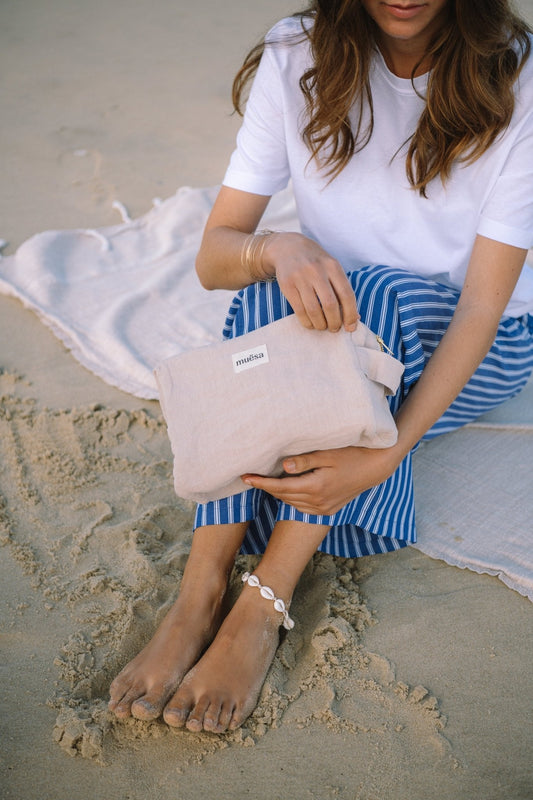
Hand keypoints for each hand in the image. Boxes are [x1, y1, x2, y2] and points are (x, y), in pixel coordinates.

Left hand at [242, 445, 402, 515]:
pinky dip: (292, 499)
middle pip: (283, 496)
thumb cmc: (351, 454)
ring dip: (278, 493)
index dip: (260, 483)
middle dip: (265, 487)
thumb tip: (282, 466)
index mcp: (316, 487)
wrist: (375, 468)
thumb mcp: (327, 453)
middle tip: (251, 476)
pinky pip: (302, 508)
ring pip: (291, 503)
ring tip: (266, 480)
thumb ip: (304, 460)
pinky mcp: (327, 511)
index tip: (244, 477)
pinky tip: (288, 488)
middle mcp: (318, 502)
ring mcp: (323, 509)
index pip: (280, 487)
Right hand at [262, 233, 358, 332]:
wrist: (288, 248)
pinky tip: (311, 323)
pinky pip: (299, 310)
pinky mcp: (287, 285)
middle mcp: (317, 270)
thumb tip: (355, 318)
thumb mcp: (332, 269)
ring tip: (322, 326)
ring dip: (320, 324)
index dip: (350, 314)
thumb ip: (343, 290)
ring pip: (314, 310)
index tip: (350, 327)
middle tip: (334, 328)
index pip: (347, 295)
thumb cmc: (316, 263)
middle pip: (330, 305)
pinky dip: (307, 322)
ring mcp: (300, 277)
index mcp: (333, 266)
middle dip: (334, 322)